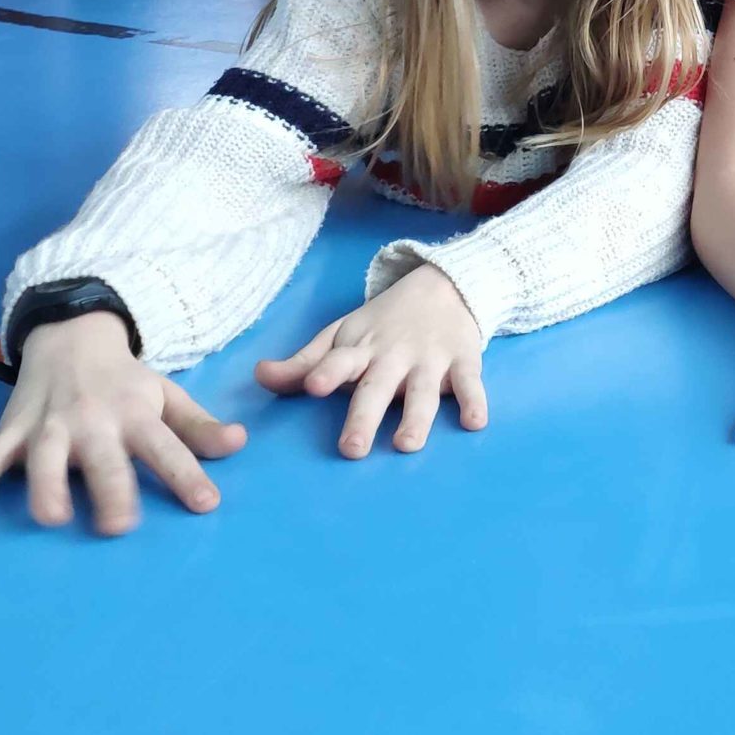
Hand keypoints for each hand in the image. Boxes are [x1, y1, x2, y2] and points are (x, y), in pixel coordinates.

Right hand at [0, 311, 246, 536]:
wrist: (71, 335)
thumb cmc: (125, 380)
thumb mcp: (166, 395)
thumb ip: (198, 426)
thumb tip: (239, 443)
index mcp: (135, 414)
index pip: (167, 447)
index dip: (187, 475)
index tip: (206, 504)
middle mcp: (93, 421)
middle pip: (104, 460)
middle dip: (111, 490)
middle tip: (119, 526)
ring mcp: (49, 426)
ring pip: (44, 459)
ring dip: (46, 486)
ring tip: (52, 518)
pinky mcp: (13, 430)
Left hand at [255, 264, 486, 457]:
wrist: (445, 285)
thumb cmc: (383, 323)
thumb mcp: (341, 335)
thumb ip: (303, 363)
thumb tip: (259, 376)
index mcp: (361, 349)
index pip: (339, 361)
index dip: (326, 372)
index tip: (314, 387)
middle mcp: (394, 355)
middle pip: (377, 388)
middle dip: (364, 416)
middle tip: (351, 449)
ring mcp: (431, 359)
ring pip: (422, 392)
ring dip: (415, 417)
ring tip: (405, 444)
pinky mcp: (464, 360)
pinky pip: (470, 384)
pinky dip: (475, 401)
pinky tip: (475, 422)